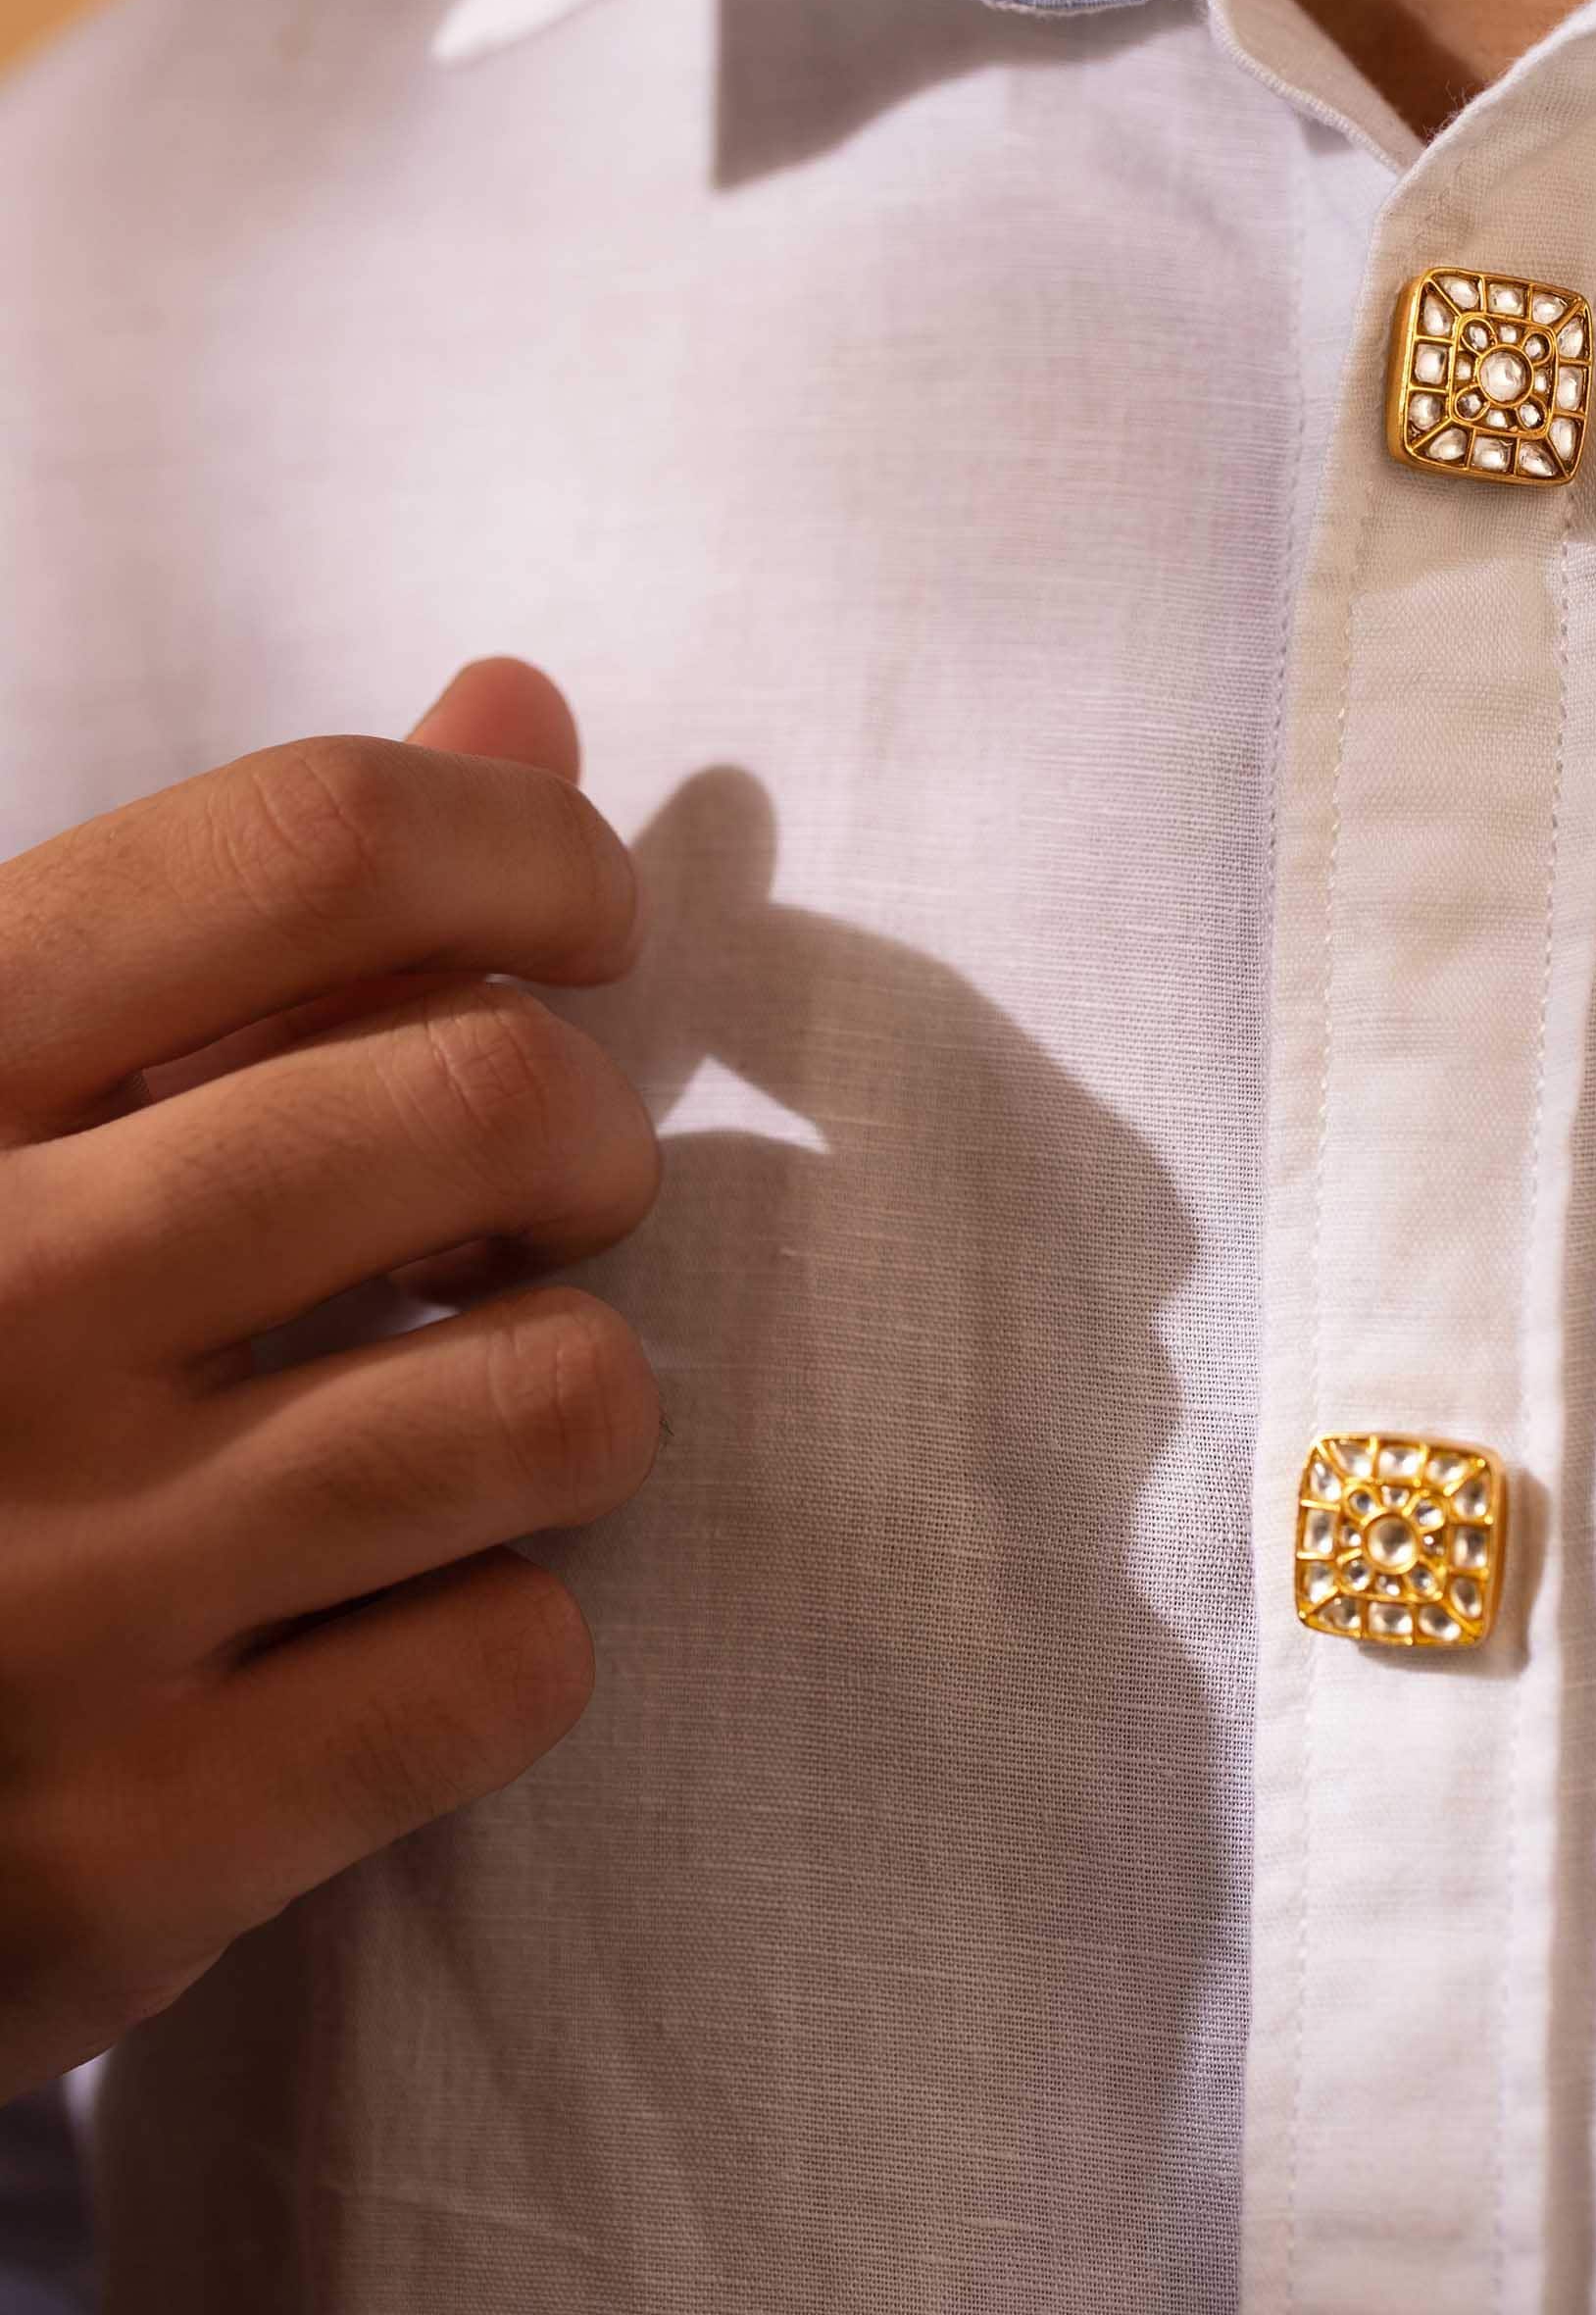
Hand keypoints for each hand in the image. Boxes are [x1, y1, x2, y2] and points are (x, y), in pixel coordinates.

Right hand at [0, 660, 661, 2099]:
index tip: (583, 914)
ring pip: (557, 1391)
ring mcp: (41, 1594)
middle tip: (538, 1190)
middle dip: (585, 1134)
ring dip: (571, 1384)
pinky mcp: (118, 1849)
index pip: (311, 841)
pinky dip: (508, 1630)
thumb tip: (520, 703)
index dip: (527, 846)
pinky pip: (510, 1667)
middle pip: (487, 1096)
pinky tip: (400, 1613)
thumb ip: (244, 915)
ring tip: (471, 1402)